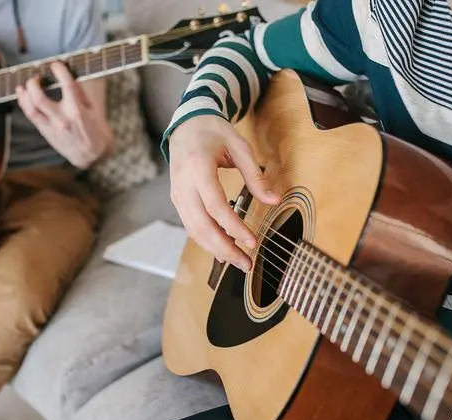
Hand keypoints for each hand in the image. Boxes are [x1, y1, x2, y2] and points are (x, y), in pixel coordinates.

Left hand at [16, 62, 112, 168]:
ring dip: (25, 93)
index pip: (67, 85)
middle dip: (34, 83)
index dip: (59, 71)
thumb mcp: (93, 110)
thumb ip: (80, 94)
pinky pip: (31, 116)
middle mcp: (63, 119)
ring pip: (31, 108)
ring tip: (25, 85)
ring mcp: (52, 127)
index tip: (56, 65)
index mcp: (78, 111)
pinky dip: (24, 103)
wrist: (92, 155)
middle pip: (39, 98)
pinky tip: (23, 95)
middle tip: (36, 77)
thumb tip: (69, 77)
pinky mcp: (46, 133)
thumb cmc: (95, 131)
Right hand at [169, 115, 279, 271]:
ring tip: (238, 262)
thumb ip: (256, 175)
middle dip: (224, 248)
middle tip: (246, 263)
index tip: (252, 241)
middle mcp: (183, 184)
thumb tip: (274, 200)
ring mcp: (177, 194)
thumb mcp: (239, 146)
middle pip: (201, 225)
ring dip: (215, 249)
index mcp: (198, 168)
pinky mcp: (177, 200)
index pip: (215, 206)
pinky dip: (206, 241)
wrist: (186, 125)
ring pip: (193, 230)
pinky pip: (190, 226)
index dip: (233, 227)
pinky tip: (222, 250)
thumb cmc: (214, 132)